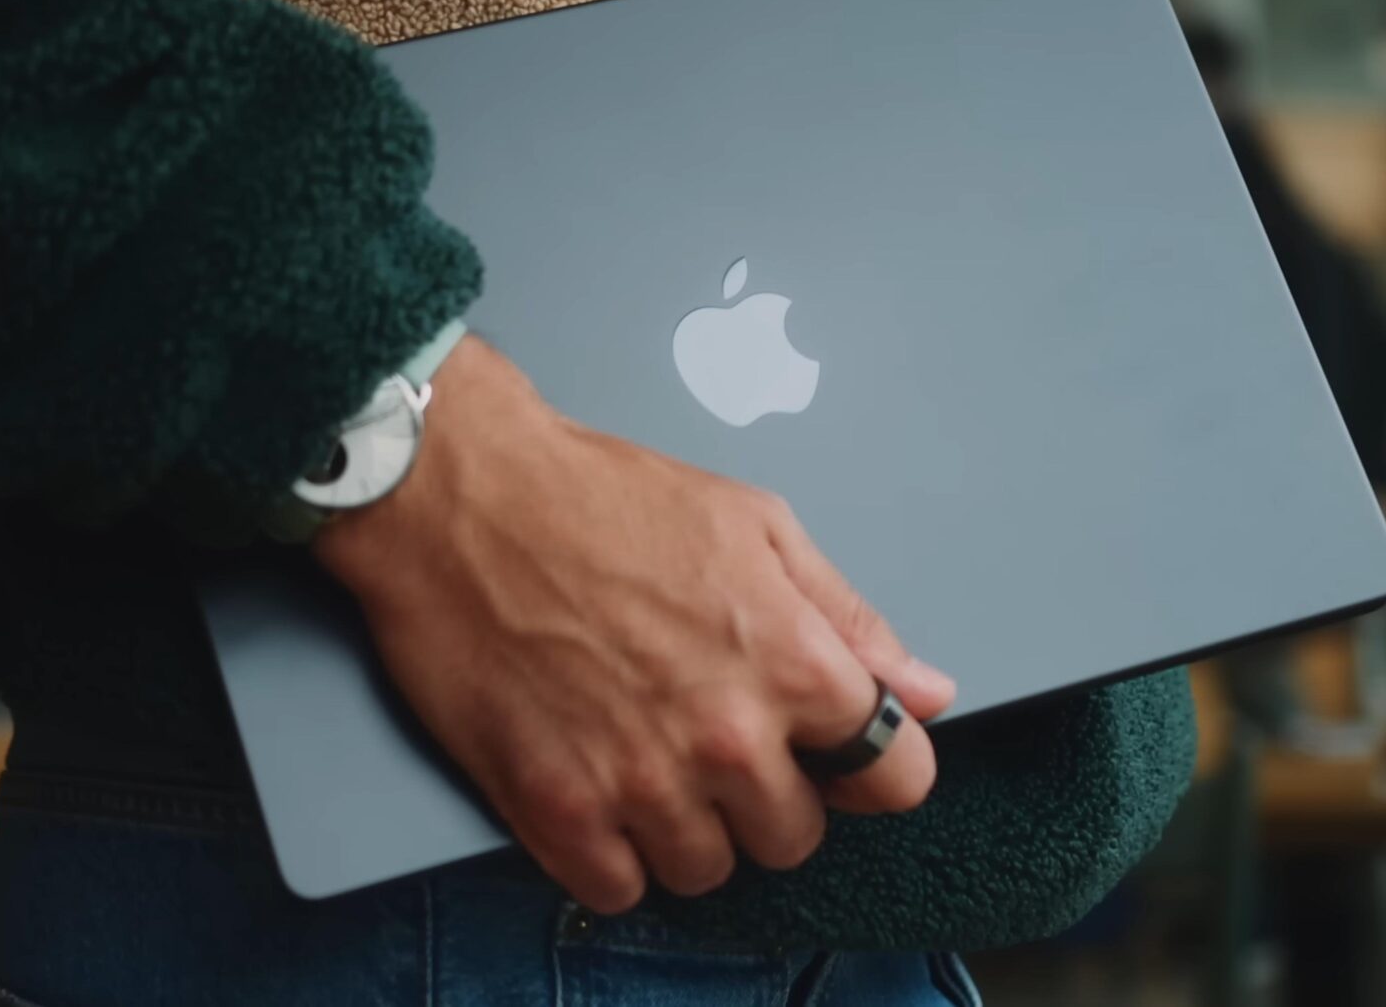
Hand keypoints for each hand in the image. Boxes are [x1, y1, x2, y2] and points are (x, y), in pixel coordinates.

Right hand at [313, 337, 954, 913]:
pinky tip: (598, 790)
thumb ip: (849, 619)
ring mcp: (640, 783)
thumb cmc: (603, 496)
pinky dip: (612, 856)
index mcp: (794, 663)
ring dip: (689, 828)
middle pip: (796, 837)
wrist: (459, 497)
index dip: (871, 766)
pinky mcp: (555, 811)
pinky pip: (619, 890)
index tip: (834, 752)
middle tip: (716, 735)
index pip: (897, 780)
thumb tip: (925, 692)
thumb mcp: (756, 526)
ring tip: (649, 755)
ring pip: (709, 871)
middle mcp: (728, 737)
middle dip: (769, 794)